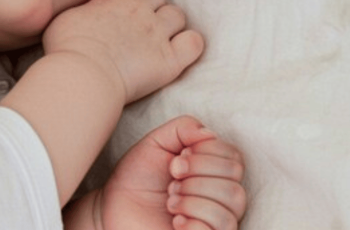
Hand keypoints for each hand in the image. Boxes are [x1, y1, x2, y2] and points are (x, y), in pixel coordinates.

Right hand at [43, 0, 203, 103]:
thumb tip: (81, 15)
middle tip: (141, 27)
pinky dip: (190, 45)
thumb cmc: (66, 49)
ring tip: (161, 40)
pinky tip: (180, 53)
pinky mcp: (169, 59)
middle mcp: (138, 9)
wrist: (83, 74)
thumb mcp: (62, 19)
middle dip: (151, 7)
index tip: (122, 8)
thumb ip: (79, 12)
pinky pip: (194, 43)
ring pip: (177, 15)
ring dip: (171, 24)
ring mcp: (156, 32)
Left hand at [91, 115, 246, 229]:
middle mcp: (220, 198)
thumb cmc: (138, 177)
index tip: (176, 159)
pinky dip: (194, 221)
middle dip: (198, 176)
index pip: (234, 158)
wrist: (113, 208)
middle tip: (172, 180)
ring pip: (232, 205)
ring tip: (171, 201)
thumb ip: (183, 129)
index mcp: (214, 172)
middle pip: (235, 182)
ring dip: (195, 198)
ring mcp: (214, 223)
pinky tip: (176, 221)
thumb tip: (209, 133)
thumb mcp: (156, 142)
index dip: (206, 154)